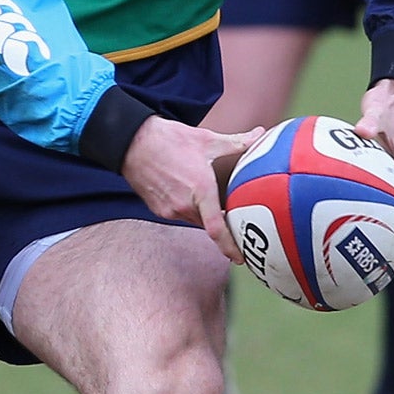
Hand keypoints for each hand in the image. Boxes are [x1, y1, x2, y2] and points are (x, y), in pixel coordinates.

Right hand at [120, 115, 265, 260]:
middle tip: (234, 219)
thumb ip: (238, 142)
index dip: (230, 247)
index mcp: (201, 189)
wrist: (132, 142)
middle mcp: (185, 204)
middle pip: (209, 224)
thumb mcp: (207, 139)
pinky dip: (188, 209)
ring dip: (203, 214)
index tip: (241, 258)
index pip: (217, 229)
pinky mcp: (158, 209)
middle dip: (221, 224)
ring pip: (194, 220)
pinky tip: (188, 193)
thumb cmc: (169, 139)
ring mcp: (169, 209)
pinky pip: (180, 215)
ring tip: (209, 199)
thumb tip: (260, 134)